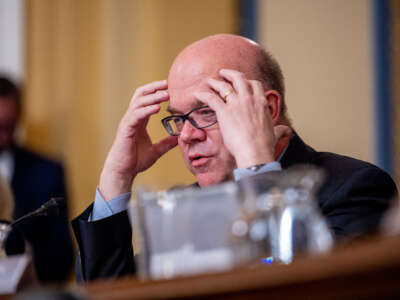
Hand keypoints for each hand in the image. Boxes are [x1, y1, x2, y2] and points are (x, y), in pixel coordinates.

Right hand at [99, 80, 177, 199]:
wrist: (123, 172)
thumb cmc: (135, 161)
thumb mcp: (156, 151)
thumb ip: (166, 143)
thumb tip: (179, 138)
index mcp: (139, 121)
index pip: (146, 100)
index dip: (156, 91)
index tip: (169, 87)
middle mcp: (132, 118)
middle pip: (140, 95)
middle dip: (154, 88)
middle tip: (168, 84)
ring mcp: (128, 123)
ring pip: (139, 103)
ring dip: (153, 97)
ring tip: (166, 94)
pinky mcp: (126, 130)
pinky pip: (136, 115)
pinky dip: (146, 110)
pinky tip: (157, 108)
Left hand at [194, 69, 289, 167]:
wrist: (255, 152)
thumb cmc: (264, 145)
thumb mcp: (275, 134)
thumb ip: (279, 130)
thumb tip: (286, 131)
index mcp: (261, 103)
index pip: (255, 85)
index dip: (247, 82)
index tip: (242, 82)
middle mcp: (249, 100)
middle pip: (238, 79)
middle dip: (230, 74)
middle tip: (223, 73)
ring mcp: (236, 104)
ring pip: (223, 86)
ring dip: (215, 82)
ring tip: (209, 81)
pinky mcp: (224, 112)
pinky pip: (211, 98)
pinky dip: (203, 94)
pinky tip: (197, 93)